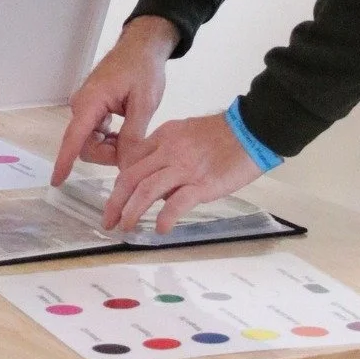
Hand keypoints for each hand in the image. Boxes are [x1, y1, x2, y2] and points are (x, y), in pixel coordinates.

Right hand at [50, 17, 178, 185]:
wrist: (142, 46)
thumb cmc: (143, 68)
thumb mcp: (144, 103)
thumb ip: (133, 135)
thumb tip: (126, 163)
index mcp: (91, 101)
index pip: (74, 138)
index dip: (64, 161)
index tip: (57, 180)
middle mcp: (82, 105)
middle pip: (85, 144)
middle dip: (107, 154)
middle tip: (133, 150)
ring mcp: (86, 106)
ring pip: (91, 140)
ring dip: (110, 147)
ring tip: (133, 138)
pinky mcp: (93, 107)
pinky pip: (95, 132)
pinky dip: (110, 139)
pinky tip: (126, 133)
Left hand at [103, 113, 260, 233]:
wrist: (251, 129)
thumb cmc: (222, 134)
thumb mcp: (184, 132)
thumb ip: (166, 152)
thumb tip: (156, 181)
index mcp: (163, 137)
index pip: (131, 161)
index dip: (119, 183)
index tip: (116, 199)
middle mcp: (168, 152)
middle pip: (131, 177)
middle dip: (114, 201)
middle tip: (108, 220)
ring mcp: (185, 168)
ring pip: (146, 190)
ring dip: (131, 211)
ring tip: (125, 227)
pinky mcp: (203, 184)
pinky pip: (178, 202)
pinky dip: (165, 217)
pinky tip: (160, 229)